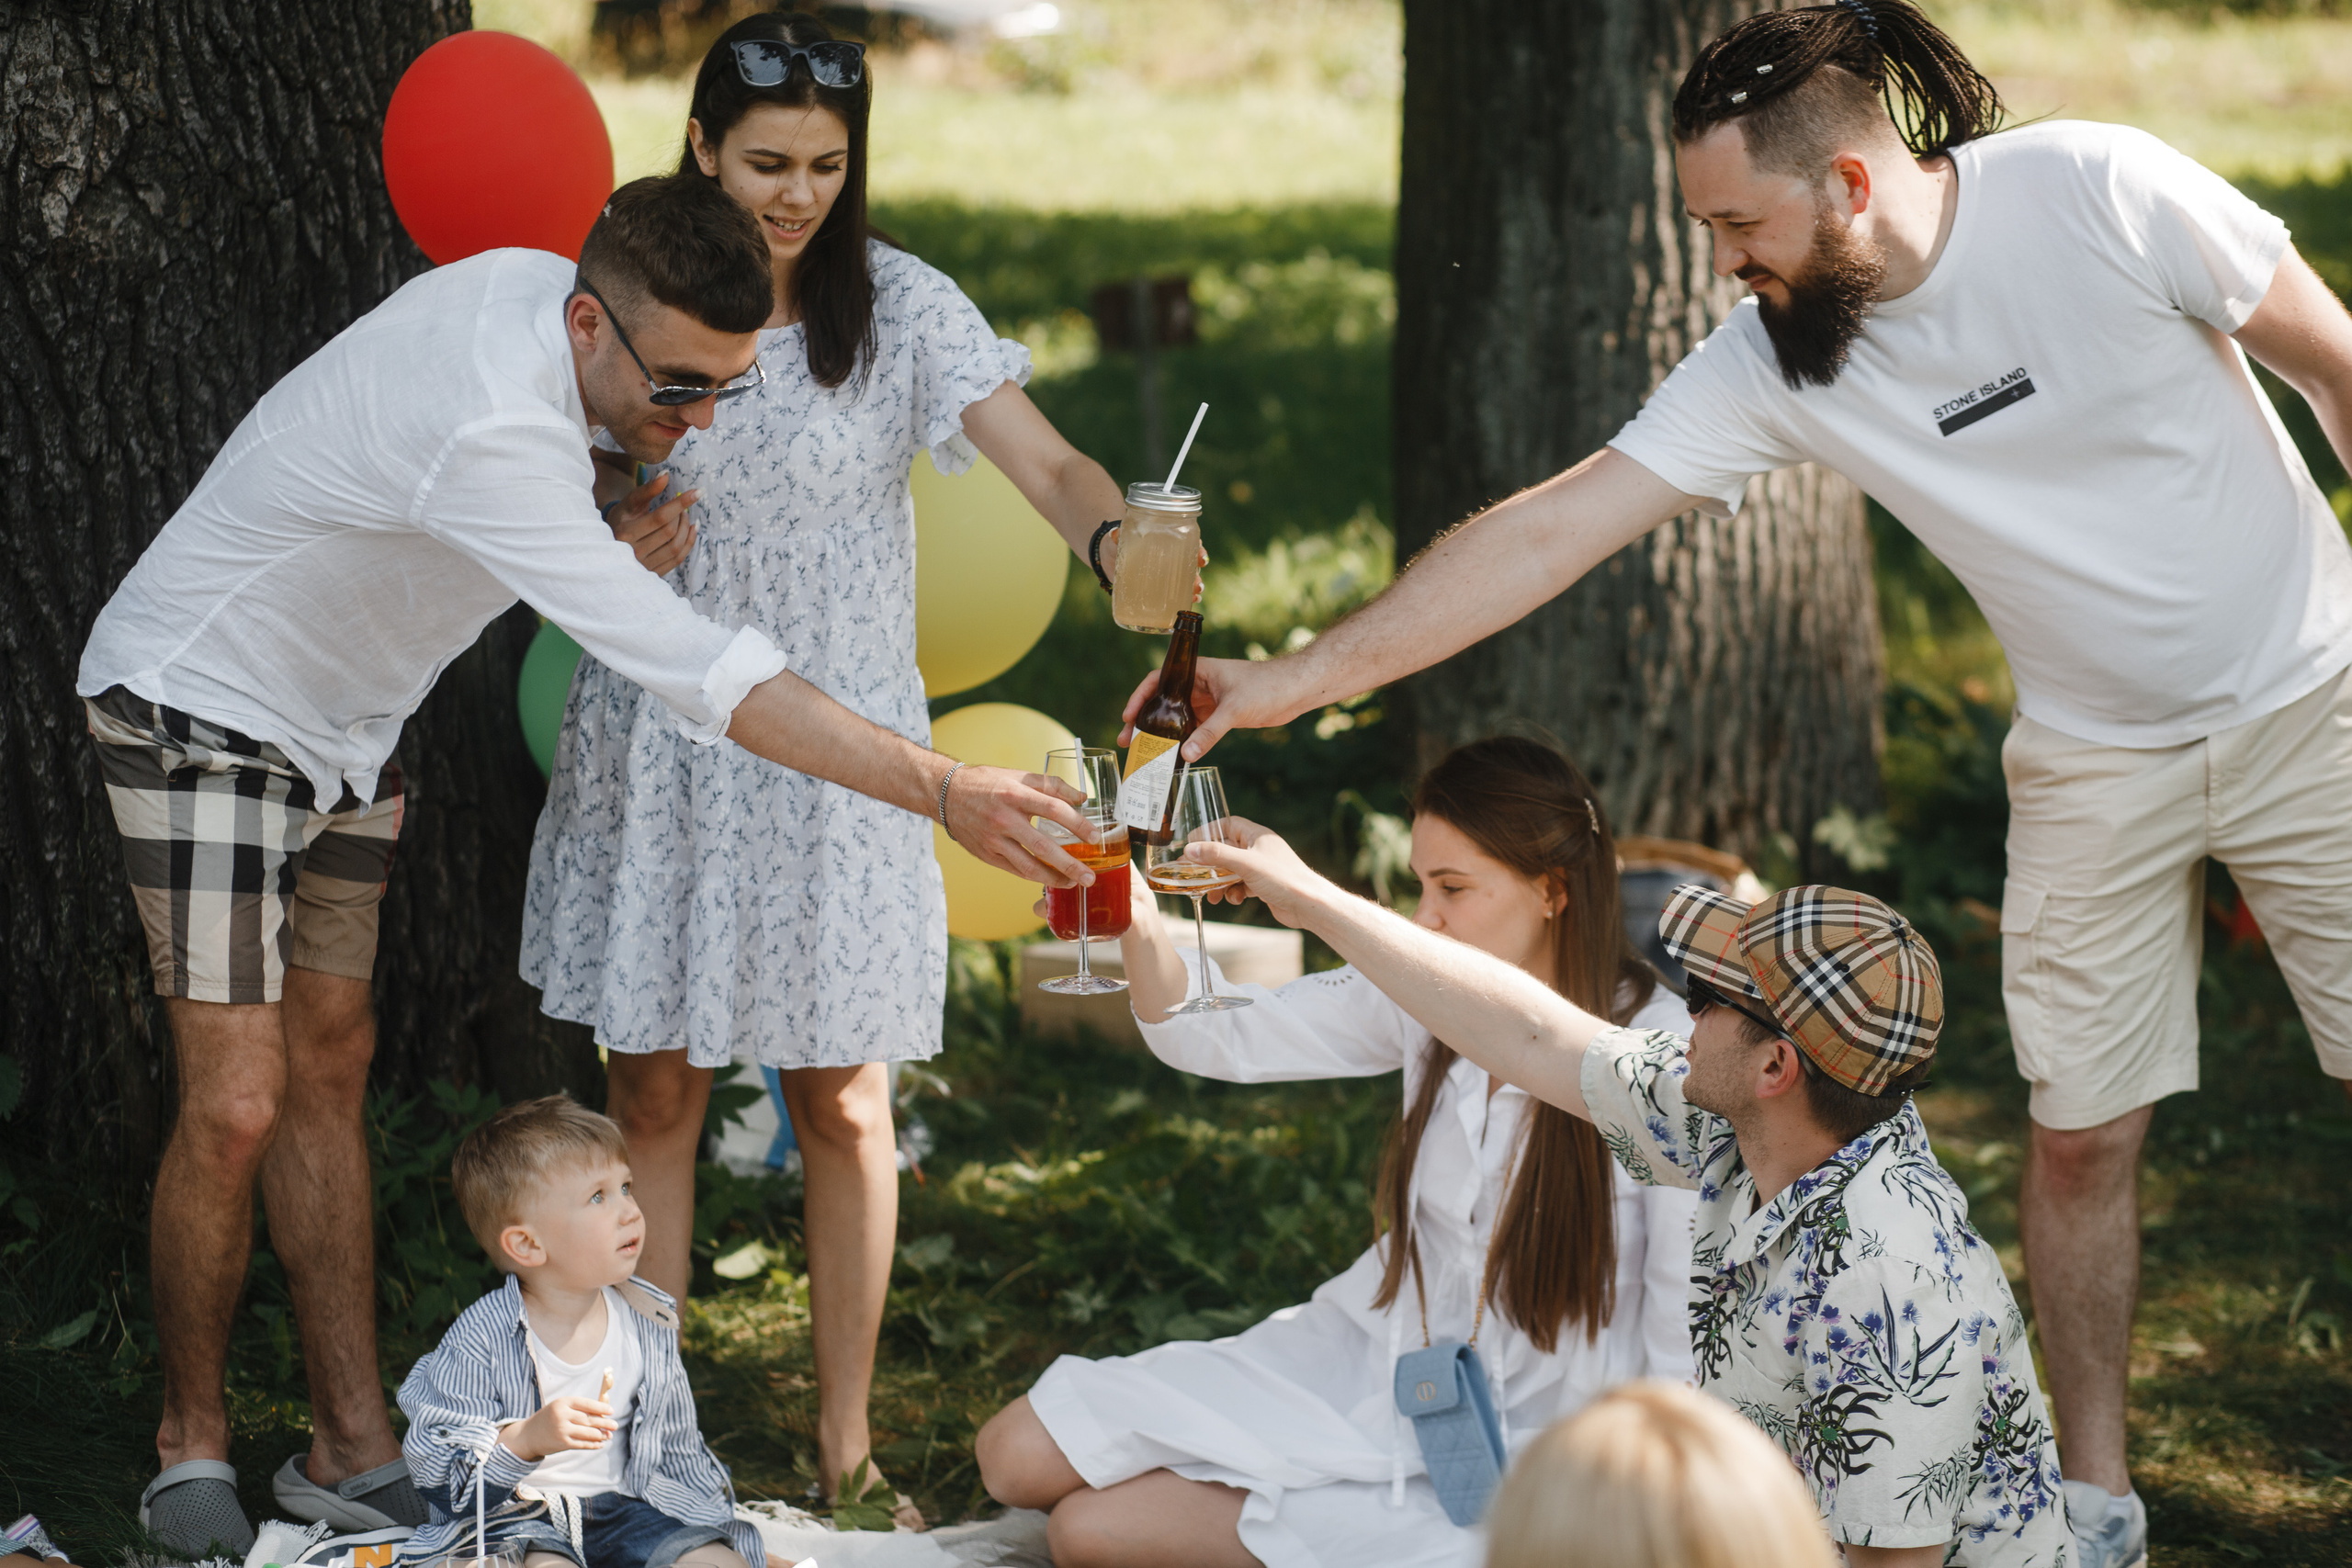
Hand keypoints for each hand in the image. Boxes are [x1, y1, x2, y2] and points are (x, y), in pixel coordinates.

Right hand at [500, 1395, 616, 1460]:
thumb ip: (578, 1409)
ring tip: (609, 1435)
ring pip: (587, 1433)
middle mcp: (562, 1416)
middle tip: (615, 1425)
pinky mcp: (563, 1443)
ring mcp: (562, 1430)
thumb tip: (603, 1415)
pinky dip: (593, 1444)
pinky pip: (582, 1444)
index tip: (611, 1411)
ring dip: (601, 1435)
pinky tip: (600, 1444)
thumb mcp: (560, 1407)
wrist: (528, 1435)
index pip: (586, 1404)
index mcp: (562, 1402)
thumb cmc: (549, 1418)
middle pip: (589, 1419)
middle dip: (604, 1423)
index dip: (601, 1408)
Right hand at [605, 470, 699, 575]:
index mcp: (625, 533)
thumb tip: (666, 474)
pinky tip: (692, 529)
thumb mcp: (630, 503)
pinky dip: (689, 543)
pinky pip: (678, 559)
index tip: (698, 492)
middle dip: (682, 515)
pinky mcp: (653, 573)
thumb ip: (647, 489)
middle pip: (669, 532)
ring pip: (676, 546)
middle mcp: (633, 552)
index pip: (660, 517)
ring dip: (687, 529)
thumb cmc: (622, 518)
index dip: (680, 503)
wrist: (610, 544)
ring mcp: (644, 566)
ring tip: (687, 516)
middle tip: (684, 506)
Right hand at [942, 765, 1094, 886]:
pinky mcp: (987, 854)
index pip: (1053, 810)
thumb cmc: (988, 783)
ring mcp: (994, 840)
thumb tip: (1082, 798)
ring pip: (1028, 866)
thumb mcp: (1019, 776)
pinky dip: (1035, 877)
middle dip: (1070, 864)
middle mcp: (1004, 818)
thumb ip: (1052, 785)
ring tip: (1073, 883)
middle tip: (1090, 877)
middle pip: (1043, 846)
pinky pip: (1015, 870)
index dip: (1077, 824)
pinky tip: (1050, 879)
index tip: (1095, 837)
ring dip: (1054, 878)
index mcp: (1015, 794)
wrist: (947, 794)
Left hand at [1098, 529, 1208, 601]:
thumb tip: (1115, 534)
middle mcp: (1172, 555)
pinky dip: (1186, 597)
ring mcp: (1167, 572)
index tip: (1201, 559)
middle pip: (1191, 563)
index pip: (1189, 542)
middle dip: (1197, 574)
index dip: (1199, 550)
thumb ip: (1118, 536)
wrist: (1110, 556)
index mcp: (1167, 540)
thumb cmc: (1120, 542)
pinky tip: (1192, 600)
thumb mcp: (1119, 537)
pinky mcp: (1160, 586)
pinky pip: (1178, 592)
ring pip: (1188, 578)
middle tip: (1197, 583)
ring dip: (1195, 586)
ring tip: (1196, 593)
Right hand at [1118, 656, 1296, 760]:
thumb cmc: (1267, 686)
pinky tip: (1173, 756)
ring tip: (1144, 753)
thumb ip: (1210, 732)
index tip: (1128, 716)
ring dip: (1162, 734)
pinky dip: (1183, 741)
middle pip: (1163, 702)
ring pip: (1177, 718)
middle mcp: (1198, 684)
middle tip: (1128, 741)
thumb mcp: (1234, 709)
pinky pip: (1194, 729)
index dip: (1140, 697)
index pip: (1158, 679)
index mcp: (1197, 671)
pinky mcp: (1220, 715)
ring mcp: (1208, 701)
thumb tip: (1185, 755)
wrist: (1296, 690)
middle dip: (1144, 720)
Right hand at [1176, 818, 1336, 929]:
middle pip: (1226, 850)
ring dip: (1220, 882)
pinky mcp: (1262, 884)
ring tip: (1212, 895)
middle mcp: (1258, 849)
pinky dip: (1234, 892)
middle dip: (1211, 864)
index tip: (1193, 843)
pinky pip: (1240, 885)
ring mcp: (1260, 867)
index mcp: (1256, 835)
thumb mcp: (1245, 864)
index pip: (1228, 824)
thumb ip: (1217, 855)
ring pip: (1231, 871)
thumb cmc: (1283, 878)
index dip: (1209, 831)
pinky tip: (1235, 899)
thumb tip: (1190, 850)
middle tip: (1193, 873)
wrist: (1308, 904)